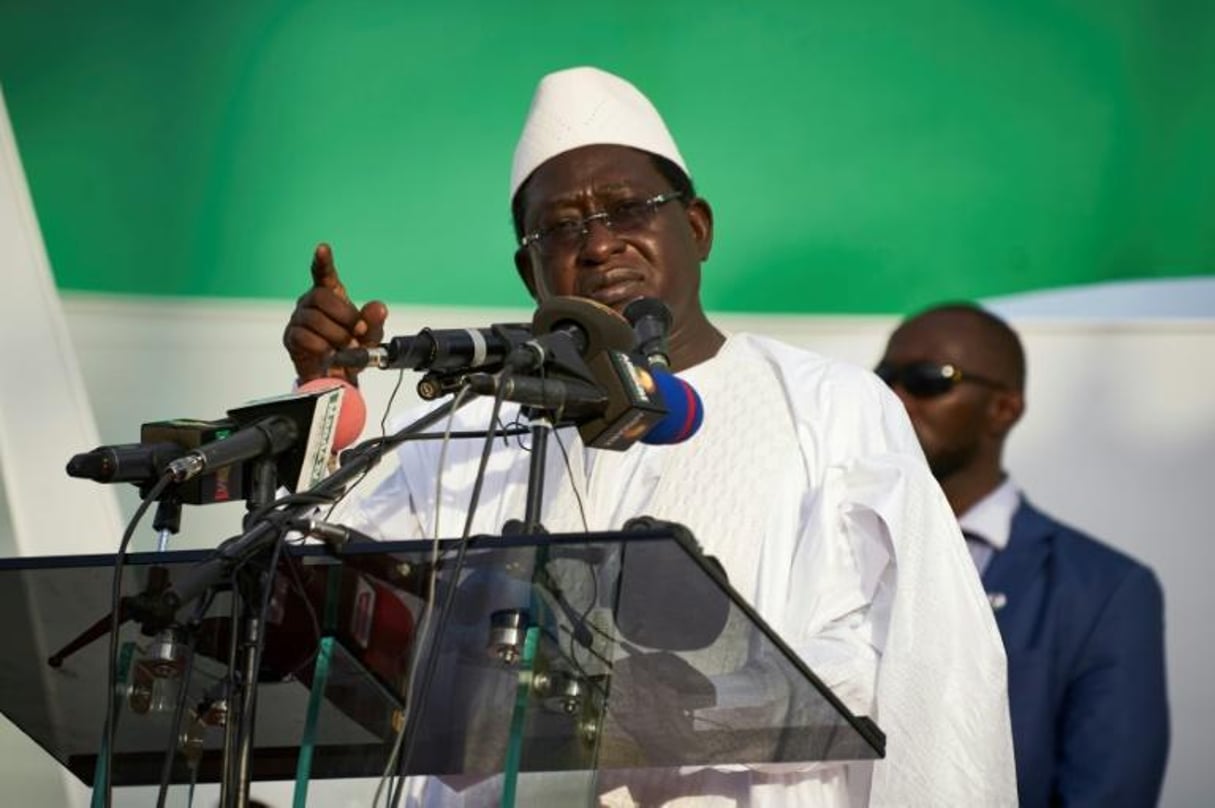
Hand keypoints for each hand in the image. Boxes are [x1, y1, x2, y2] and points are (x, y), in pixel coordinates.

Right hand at [282, 243, 387, 382]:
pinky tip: (330, 352)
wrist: (337, 376)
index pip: (323, 274)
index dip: (323, 261)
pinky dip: (322, 346)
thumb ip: (375, 321)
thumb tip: (379, 308)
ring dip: (336, 335)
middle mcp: (311, 303)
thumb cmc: (351, 349)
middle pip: (322, 297)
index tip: (323, 248)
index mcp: (330, 295)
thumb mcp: (370, 336)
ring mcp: (299, 319)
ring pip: (315, 319)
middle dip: (345, 315)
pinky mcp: (291, 337)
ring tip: (347, 347)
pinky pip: (304, 337)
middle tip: (358, 332)